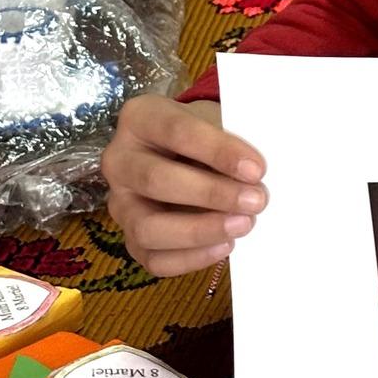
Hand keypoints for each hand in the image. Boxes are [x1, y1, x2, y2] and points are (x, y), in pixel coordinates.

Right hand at [101, 96, 267, 277]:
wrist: (189, 152)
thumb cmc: (206, 133)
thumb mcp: (217, 121)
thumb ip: (233, 139)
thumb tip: (257, 176)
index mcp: (139, 118)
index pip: (175, 131)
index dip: (218, 151)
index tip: (257, 169)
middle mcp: (119, 161)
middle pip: (156, 180)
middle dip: (211, 194)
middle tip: (256, 200)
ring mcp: (120, 203)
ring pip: (148, 228)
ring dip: (200, 230)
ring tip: (243, 224)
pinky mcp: (130, 238)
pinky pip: (154, 259)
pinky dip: (192, 258)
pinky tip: (225, 245)